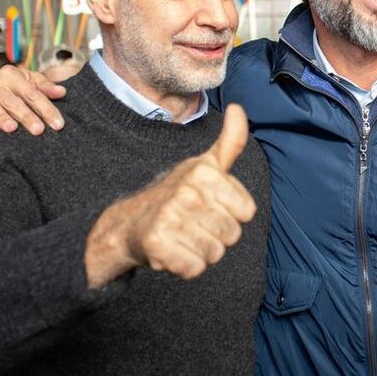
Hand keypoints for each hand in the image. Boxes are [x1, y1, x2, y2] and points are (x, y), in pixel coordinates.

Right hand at [0, 64, 65, 134]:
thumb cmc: (14, 85)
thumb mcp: (30, 80)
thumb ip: (45, 86)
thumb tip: (62, 92)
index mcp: (12, 75)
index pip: (32, 94)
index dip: (46, 109)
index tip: (58, 124)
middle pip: (14, 102)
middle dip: (27, 117)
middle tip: (39, 130)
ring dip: (2, 118)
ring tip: (11, 128)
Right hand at [84, 104, 257, 286]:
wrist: (129, 223)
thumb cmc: (177, 194)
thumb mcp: (206, 165)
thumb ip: (229, 142)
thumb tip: (240, 109)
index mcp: (204, 171)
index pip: (247, 211)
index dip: (231, 213)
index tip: (210, 205)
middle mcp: (187, 191)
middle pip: (232, 234)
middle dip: (216, 234)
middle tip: (193, 223)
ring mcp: (170, 217)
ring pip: (215, 253)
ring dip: (201, 251)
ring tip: (183, 235)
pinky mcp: (158, 244)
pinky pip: (194, 269)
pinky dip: (186, 266)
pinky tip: (173, 251)